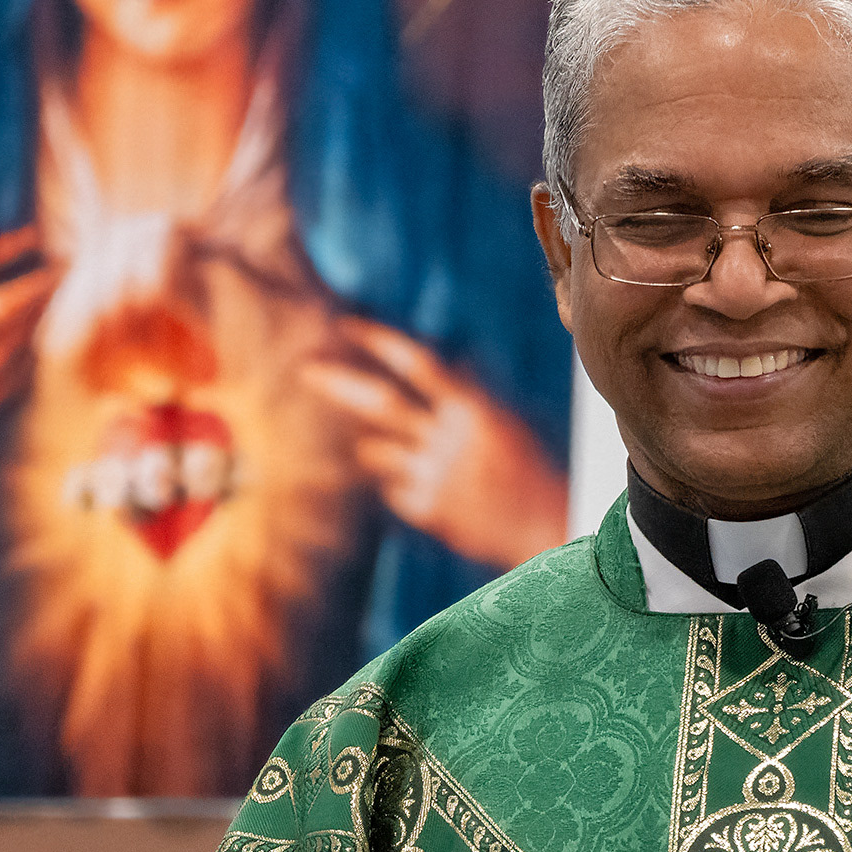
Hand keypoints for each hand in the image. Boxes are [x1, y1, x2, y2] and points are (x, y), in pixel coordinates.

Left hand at [303, 316, 568, 568]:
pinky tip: (431, 492)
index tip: (346, 325)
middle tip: (303, 368)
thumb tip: (451, 359)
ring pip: (375, 450)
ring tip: (386, 451)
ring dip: (372, 447)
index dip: (379, 341)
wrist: (548, 527)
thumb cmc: (534, 468)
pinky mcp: (427, 510)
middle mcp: (449, 438)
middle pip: (381, 402)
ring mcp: (434, 475)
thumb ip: (473, 394)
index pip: (418, 363)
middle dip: (337, 383)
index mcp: (474, 409)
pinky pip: (392, 490)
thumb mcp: (511, 420)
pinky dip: (400, 484)